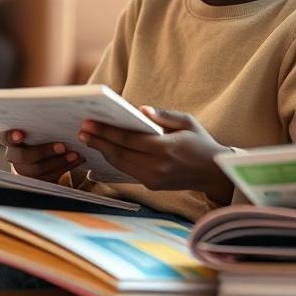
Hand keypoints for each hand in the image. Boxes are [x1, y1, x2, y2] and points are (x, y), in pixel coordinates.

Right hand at [0, 129, 83, 182]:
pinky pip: (50, 177)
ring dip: (59, 161)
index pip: (5, 138)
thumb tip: (61, 111)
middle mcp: (15, 157)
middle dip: (44, 151)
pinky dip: (66, 167)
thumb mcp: (38, 131)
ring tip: (75, 154)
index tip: (21, 134)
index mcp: (12, 142)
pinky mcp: (37, 181)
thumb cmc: (41, 137)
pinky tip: (77, 159)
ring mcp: (25, 171)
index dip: (11, 136)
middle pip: (24, 157)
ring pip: (39, 169)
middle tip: (62, 146)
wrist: (43, 159)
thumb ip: (41, 125)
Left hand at [79, 107, 234, 203]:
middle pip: (119, 153)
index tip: (89, 123)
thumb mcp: (187, 122)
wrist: (213, 173)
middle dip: (98, 141)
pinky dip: (114, 158)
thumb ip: (163, 115)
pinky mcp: (151, 185)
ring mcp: (153, 179)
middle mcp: (157, 167)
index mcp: (166, 149)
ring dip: (103, 150)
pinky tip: (105, 148)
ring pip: (120, 163)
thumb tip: (139, 110)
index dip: (106, 131)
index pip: (128, 140)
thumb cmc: (201, 142)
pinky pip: (127, 170)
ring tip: (89, 138)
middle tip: (82, 130)